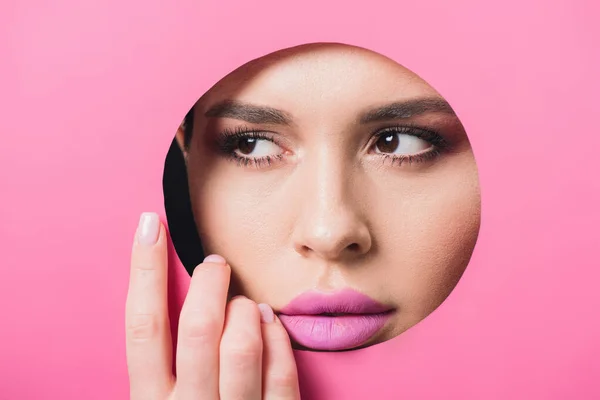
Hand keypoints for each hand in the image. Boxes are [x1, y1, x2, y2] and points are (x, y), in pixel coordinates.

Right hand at [125, 212, 300, 398]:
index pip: (144, 325)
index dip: (145, 269)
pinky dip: (277, 336)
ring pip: (242, 345)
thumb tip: (183, 292)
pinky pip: (280, 371)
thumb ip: (165, 360)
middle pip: (198, 327)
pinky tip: (269, 321)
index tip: (151, 225)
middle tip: (215, 266)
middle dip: (209, 283)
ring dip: (245, 311)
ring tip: (245, 303)